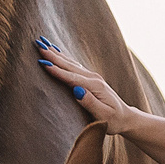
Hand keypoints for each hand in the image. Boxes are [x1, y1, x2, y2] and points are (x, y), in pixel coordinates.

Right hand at [34, 36, 164, 163]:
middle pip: (69, 65)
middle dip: (52, 55)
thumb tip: (77, 90)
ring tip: (43, 43)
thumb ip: (90, 103)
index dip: (56, 70)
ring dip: (56, 53)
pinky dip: (63, 57)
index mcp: (94, 86)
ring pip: (70, 62)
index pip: (71, 77)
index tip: (42, 62)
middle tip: (38, 44)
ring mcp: (92, 76)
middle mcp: (93, 78)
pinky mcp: (90, 78)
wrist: (126, 117)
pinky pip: (73, 65)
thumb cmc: (114, 120)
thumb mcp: (103, 115)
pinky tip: (56, 51)